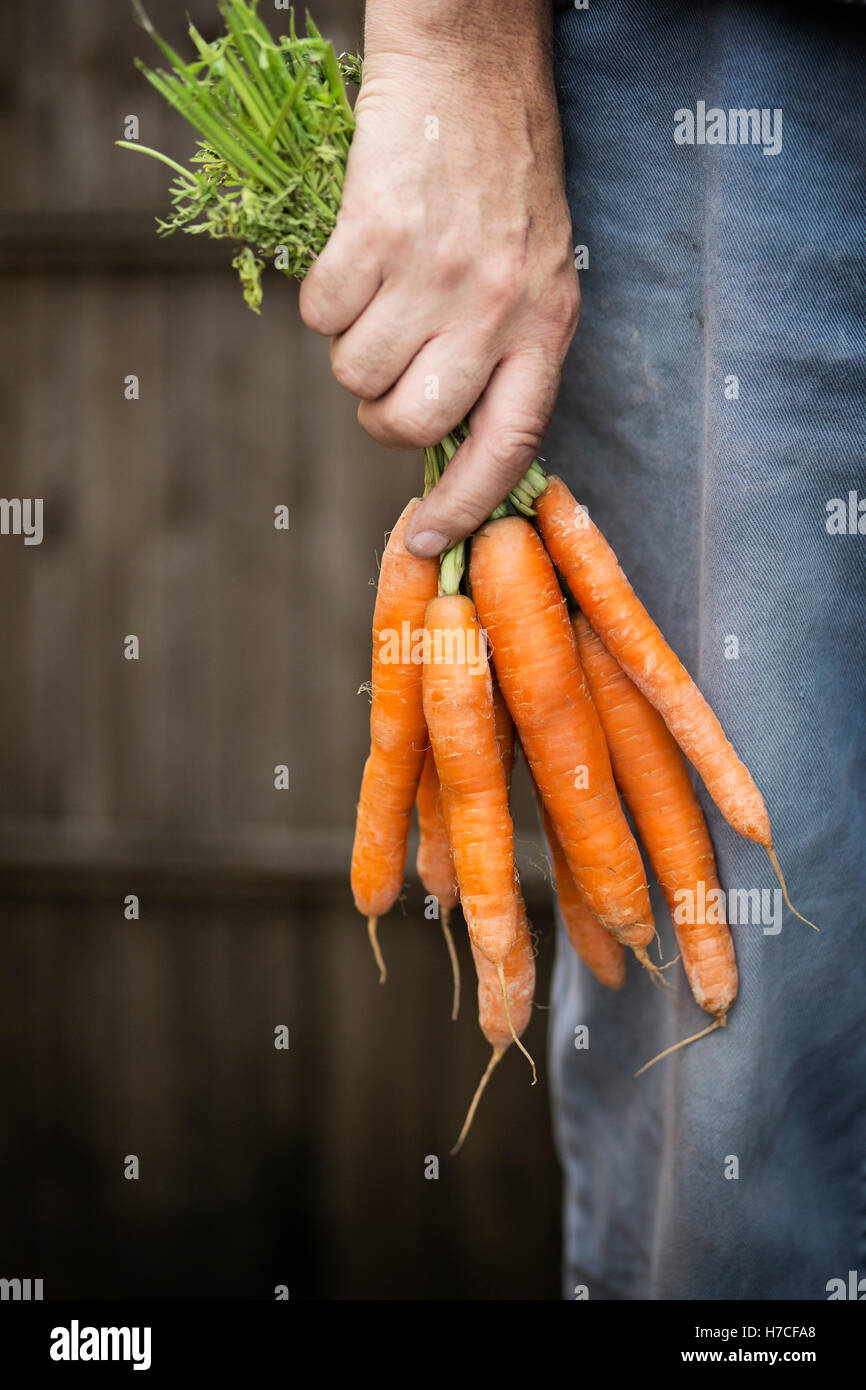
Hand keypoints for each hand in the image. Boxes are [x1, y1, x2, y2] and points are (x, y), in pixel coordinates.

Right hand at [299, 2, 578, 556]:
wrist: (472, 62)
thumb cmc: (504, 174)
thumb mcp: (537, 273)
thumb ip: (506, 354)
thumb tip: (448, 438)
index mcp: (546, 325)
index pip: (509, 445)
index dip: (465, 504)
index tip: (425, 541)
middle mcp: (495, 308)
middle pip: (410, 424)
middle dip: (382, 412)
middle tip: (388, 369)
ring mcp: (436, 273)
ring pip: (355, 373)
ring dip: (352, 344)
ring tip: (383, 287)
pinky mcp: (375, 234)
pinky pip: (320, 315)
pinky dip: (323, 297)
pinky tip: (358, 253)